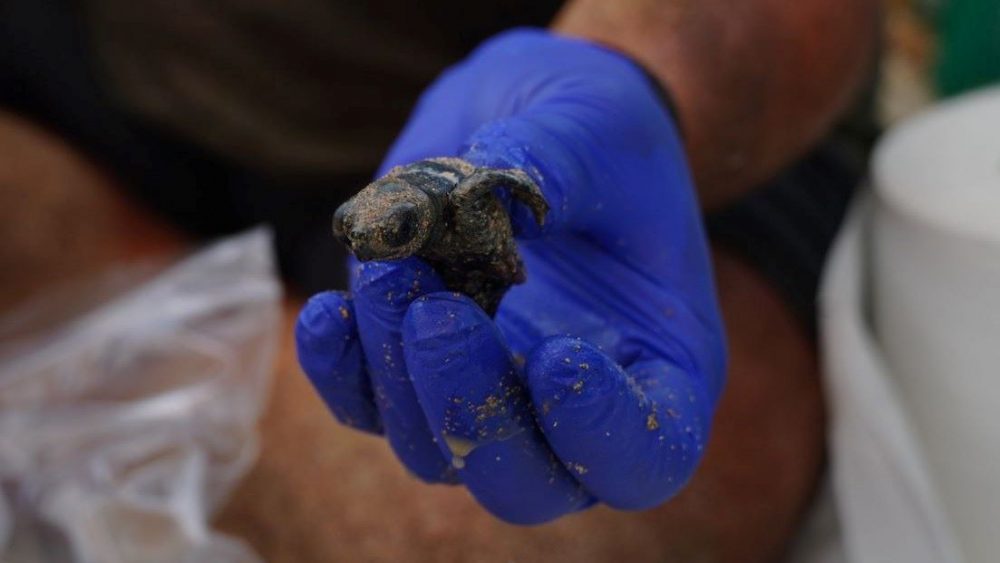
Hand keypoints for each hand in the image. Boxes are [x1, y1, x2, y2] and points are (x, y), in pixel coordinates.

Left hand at [296, 29, 726, 524]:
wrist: (533, 111)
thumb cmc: (596, 126)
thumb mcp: (596, 124)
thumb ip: (551, 163)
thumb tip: (476, 203)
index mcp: (659, 364)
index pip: (647, 455)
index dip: (601, 435)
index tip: (558, 356)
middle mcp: (570, 404)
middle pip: (525, 483)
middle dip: (472, 414)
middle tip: (438, 316)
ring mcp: (487, 392)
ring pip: (432, 452)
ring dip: (396, 371)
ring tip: (390, 265)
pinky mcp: (411, 366)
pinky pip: (366, 407)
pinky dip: (339, 372)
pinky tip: (326, 314)